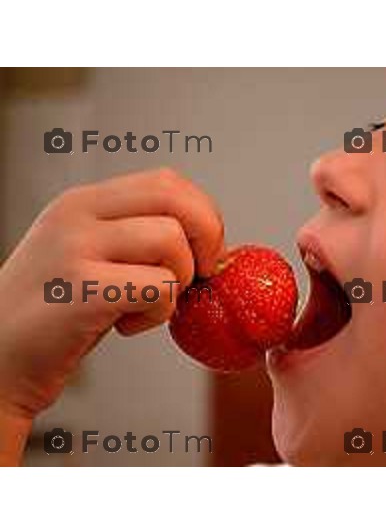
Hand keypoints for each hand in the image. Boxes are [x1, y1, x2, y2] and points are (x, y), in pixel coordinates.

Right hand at [0, 168, 223, 422]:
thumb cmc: (56, 314)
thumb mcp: (91, 256)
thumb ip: (136, 236)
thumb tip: (208, 238)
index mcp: (84, 202)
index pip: (166, 181)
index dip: (202, 215)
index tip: (204, 252)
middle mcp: (77, 214)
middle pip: (175, 197)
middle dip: (208, 237)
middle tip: (200, 273)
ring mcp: (75, 248)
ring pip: (171, 241)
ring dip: (178, 282)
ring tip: (147, 306)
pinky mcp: (81, 289)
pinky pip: (159, 287)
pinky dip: (159, 312)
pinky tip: (128, 326)